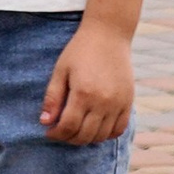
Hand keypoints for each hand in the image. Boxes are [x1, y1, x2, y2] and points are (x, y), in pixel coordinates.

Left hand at [41, 18, 134, 143]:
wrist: (108, 35)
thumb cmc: (80, 50)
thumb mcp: (61, 70)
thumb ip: (53, 97)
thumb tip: (45, 122)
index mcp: (83, 93)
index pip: (68, 126)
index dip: (56, 134)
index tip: (49, 132)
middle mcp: (103, 102)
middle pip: (85, 135)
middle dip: (69, 139)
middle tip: (61, 133)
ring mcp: (118, 104)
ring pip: (102, 136)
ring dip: (87, 139)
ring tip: (76, 130)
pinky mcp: (128, 102)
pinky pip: (119, 129)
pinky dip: (106, 134)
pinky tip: (95, 128)